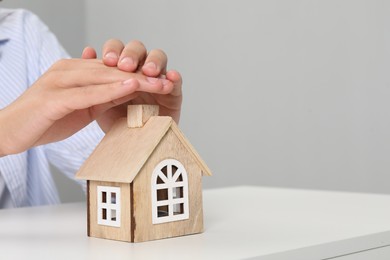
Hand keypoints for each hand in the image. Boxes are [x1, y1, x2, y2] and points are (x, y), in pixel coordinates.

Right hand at [0, 59, 173, 155]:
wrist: (8, 132)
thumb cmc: (44, 120)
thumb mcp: (79, 108)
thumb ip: (100, 97)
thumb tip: (125, 93)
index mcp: (73, 71)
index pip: (111, 70)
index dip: (138, 73)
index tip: (162, 81)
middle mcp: (67, 71)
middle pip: (112, 70)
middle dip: (143, 74)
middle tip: (167, 79)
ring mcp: (59, 82)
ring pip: (104, 77)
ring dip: (134, 79)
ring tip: (158, 81)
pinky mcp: (54, 98)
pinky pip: (88, 93)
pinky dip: (111, 90)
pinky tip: (130, 86)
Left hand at [82, 39, 182, 130]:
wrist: (131, 143)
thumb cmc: (116, 120)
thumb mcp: (100, 100)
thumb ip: (96, 78)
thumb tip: (87, 51)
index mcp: (120, 67)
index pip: (118, 48)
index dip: (114, 50)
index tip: (108, 60)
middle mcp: (139, 69)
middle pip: (138, 49)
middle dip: (132, 55)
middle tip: (126, 66)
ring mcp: (157, 79)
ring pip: (158, 58)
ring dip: (153, 62)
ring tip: (149, 71)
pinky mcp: (173, 93)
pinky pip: (176, 81)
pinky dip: (175, 77)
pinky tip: (171, 77)